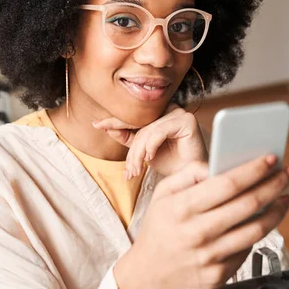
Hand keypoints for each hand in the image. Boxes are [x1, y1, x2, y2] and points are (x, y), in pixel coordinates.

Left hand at [92, 104, 206, 177]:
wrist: (191, 178)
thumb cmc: (172, 164)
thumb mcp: (143, 152)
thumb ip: (127, 138)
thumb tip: (104, 126)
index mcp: (160, 114)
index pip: (134, 118)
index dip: (115, 122)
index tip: (97, 125)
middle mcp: (170, 110)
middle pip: (140, 126)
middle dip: (131, 151)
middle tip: (129, 171)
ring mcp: (179, 113)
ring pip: (148, 131)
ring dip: (139, 153)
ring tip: (137, 170)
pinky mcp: (187, 121)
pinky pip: (159, 131)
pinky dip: (152, 145)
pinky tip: (150, 158)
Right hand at [113, 154, 288, 288]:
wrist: (148, 273)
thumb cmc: (158, 230)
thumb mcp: (163, 193)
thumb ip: (189, 173)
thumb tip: (218, 164)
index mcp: (182, 208)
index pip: (227, 184)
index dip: (253, 170)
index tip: (270, 159)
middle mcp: (196, 233)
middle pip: (248, 204)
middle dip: (274, 184)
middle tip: (287, 174)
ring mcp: (209, 257)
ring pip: (256, 230)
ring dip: (277, 210)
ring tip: (285, 197)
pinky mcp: (218, 275)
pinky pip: (247, 250)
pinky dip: (258, 233)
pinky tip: (263, 221)